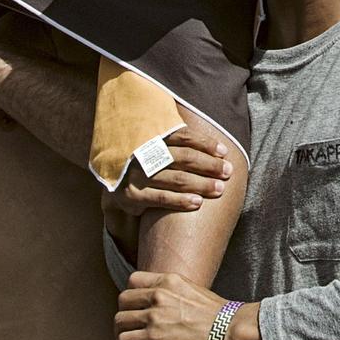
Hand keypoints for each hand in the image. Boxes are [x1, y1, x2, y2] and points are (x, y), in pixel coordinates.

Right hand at [114, 123, 234, 215]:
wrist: (111, 180)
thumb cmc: (142, 160)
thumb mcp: (152, 143)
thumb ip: (175, 139)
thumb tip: (211, 140)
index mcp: (151, 136)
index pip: (183, 137)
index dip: (205, 144)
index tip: (224, 151)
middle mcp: (144, 153)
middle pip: (183, 158)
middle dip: (208, 165)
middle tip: (228, 171)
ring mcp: (137, 174)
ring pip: (176, 179)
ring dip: (201, 184)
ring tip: (220, 188)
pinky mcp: (132, 196)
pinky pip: (161, 198)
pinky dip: (181, 200)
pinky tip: (198, 203)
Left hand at [115, 271, 259, 339]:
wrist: (228, 330)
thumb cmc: (217, 315)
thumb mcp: (193, 290)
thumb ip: (174, 291)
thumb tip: (168, 300)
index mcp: (167, 280)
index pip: (133, 280)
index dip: (131, 294)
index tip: (134, 306)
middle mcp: (157, 295)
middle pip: (123, 300)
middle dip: (123, 313)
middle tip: (127, 325)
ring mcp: (154, 316)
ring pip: (120, 320)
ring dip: (119, 331)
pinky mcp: (153, 338)